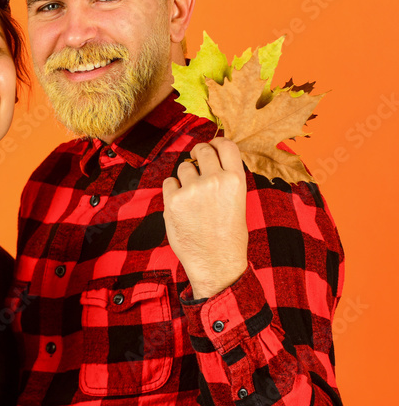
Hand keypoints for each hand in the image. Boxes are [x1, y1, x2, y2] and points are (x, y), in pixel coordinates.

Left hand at [162, 137, 247, 299]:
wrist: (216, 263)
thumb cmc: (227, 235)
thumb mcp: (237, 201)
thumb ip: (224, 180)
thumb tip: (208, 160)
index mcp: (236, 180)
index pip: (226, 145)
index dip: (216, 142)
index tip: (211, 145)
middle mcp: (215, 180)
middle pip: (202, 150)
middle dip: (197, 155)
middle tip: (196, 164)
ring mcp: (192, 189)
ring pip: (183, 167)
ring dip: (185, 177)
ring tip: (192, 197)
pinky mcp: (173, 200)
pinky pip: (168, 182)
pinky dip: (172, 190)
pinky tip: (181, 206)